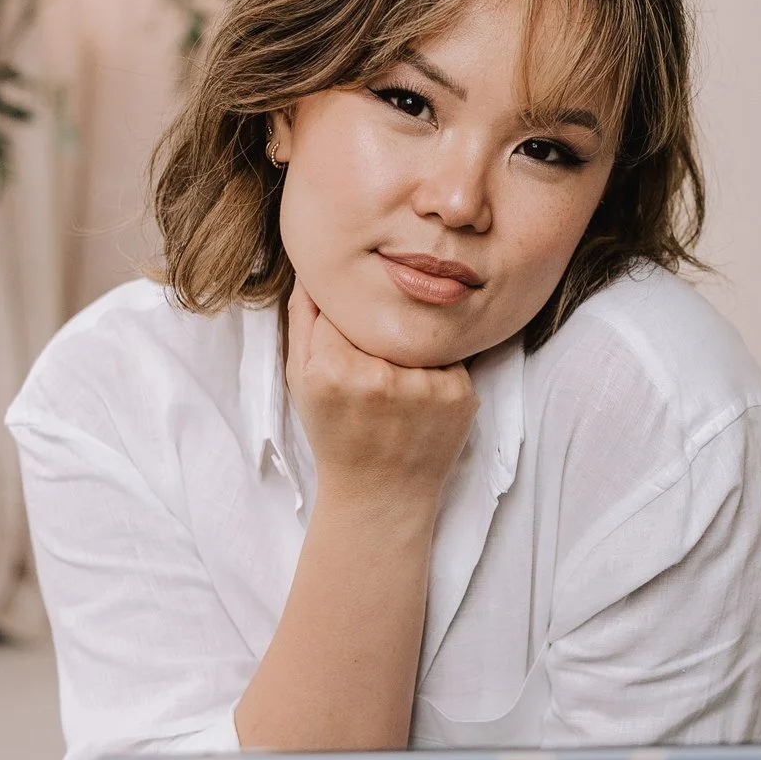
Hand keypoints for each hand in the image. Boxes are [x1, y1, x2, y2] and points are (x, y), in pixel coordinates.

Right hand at [285, 282, 477, 505]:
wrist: (381, 495)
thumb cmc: (336, 435)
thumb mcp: (300, 379)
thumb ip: (302, 317)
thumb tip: (314, 264)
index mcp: (333, 370)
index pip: (344, 305)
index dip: (346, 313)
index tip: (348, 331)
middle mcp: (380, 377)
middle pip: (383, 316)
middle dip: (379, 325)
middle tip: (374, 355)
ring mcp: (425, 386)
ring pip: (418, 330)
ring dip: (410, 342)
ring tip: (397, 381)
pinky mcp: (460, 394)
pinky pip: (448, 354)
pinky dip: (436, 364)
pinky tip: (420, 394)